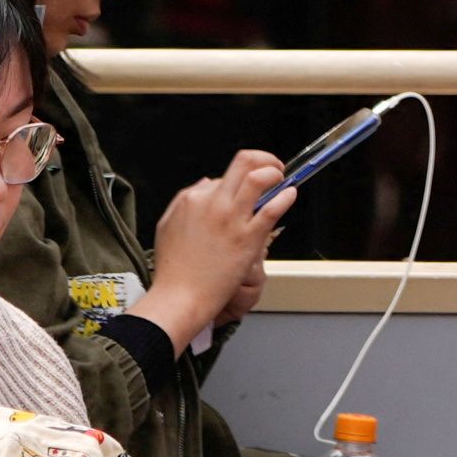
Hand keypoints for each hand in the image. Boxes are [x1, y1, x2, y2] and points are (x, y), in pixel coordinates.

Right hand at [142, 151, 294, 343]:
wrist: (180, 297)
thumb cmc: (173, 269)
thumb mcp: (167, 224)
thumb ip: (186, 200)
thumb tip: (206, 183)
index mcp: (193, 198)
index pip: (223, 176)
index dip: (237, 181)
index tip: (246, 187)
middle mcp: (213, 203)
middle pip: (244, 162)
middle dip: (264, 159)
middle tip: (273, 167)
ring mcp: (231, 219)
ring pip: (259, 178)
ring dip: (275, 173)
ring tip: (281, 179)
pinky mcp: (248, 238)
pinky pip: (272, 209)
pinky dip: (285, 197)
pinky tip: (289, 195)